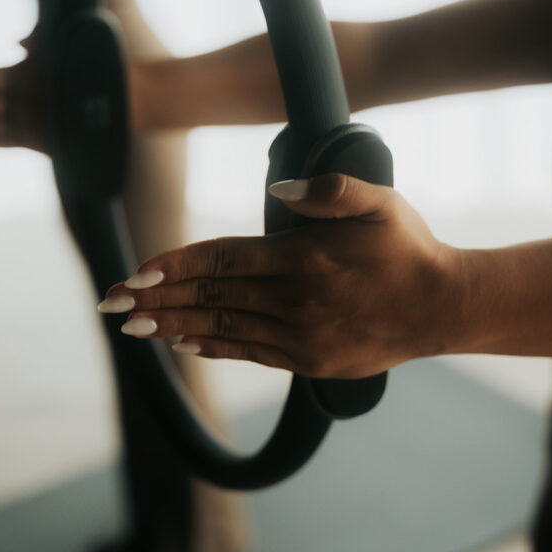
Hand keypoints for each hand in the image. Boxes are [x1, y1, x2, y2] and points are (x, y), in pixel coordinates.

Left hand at [99, 174, 462, 378]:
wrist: (442, 307)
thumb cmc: (408, 247)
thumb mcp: (379, 203)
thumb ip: (329, 191)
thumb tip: (279, 193)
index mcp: (304, 257)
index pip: (221, 258)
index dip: (173, 265)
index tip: (133, 272)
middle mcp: (295, 300)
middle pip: (210, 296)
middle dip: (154, 298)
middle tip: (109, 302)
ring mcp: (300, 335)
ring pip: (222, 327)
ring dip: (172, 325)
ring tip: (131, 325)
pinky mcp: (308, 361)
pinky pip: (248, 352)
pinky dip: (212, 345)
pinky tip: (182, 341)